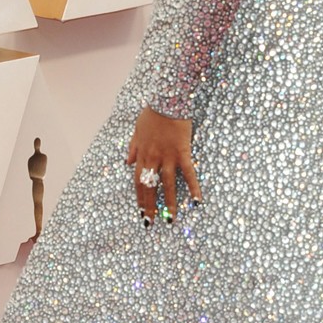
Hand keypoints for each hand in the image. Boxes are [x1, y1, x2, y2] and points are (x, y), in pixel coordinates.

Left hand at [126, 107, 201, 224]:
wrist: (168, 100)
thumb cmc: (152, 113)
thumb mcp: (136, 130)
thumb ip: (132, 147)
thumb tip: (126, 161)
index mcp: (142, 154)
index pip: (138, 182)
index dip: (139, 198)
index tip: (141, 212)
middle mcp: (153, 158)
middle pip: (149, 187)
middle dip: (150, 206)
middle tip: (151, 222)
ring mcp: (168, 157)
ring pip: (167, 185)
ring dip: (168, 204)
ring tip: (171, 220)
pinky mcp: (182, 152)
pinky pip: (188, 173)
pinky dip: (193, 187)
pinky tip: (196, 201)